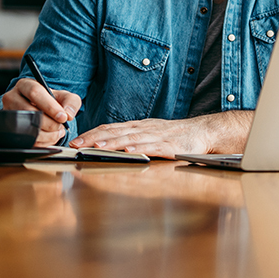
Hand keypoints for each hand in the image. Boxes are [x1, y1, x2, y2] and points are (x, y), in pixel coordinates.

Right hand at [0, 78, 80, 146]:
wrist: (42, 111)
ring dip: (47, 135)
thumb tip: (68, 114)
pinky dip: (43, 142)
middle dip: (50, 123)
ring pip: (27, 128)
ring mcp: (9, 115)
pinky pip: (26, 140)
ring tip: (57, 132)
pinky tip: (50, 137)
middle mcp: (12, 98)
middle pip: (30, 112)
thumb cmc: (52, 101)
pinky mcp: (11, 130)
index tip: (63, 117)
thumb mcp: (64, 97)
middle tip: (60, 126)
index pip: (35, 92)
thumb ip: (71, 102)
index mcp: (25, 85)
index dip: (50, 106)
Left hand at [71, 111, 252, 158]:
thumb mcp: (148, 133)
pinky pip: (152, 147)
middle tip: (76, 145)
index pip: (109, 128)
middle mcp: (143, 129)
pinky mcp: (169, 146)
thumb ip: (130, 138)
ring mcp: (156, 136)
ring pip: (130, 139)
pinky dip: (139, 148)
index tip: (75, 140)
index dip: (92, 134)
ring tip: (96, 148)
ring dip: (111, 143)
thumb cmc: (174, 135)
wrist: (202, 131)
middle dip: (94, 139)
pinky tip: (128, 151)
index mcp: (137, 126)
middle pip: (115, 132)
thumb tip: (108, 144)